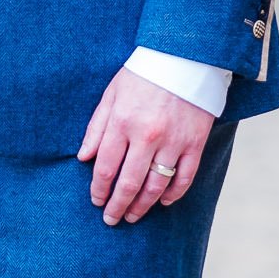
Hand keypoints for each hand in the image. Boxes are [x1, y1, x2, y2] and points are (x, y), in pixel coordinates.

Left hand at [77, 68, 214, 226]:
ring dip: (142, 206)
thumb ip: (96, 128)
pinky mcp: (195, 143)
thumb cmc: (142, 75)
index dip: (99, 189)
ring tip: (132, 216)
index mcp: (122, 122)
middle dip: (117, 206)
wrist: (184, 57)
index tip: (96, 201)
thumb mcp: (111, 94)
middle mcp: (147, 136)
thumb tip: (83, 158)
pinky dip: (173, 194)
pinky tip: (162, 202)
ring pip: (156, 186)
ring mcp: (174, 141)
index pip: (105, 167)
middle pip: (129, 183)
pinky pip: (184, 178)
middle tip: (111, 219)